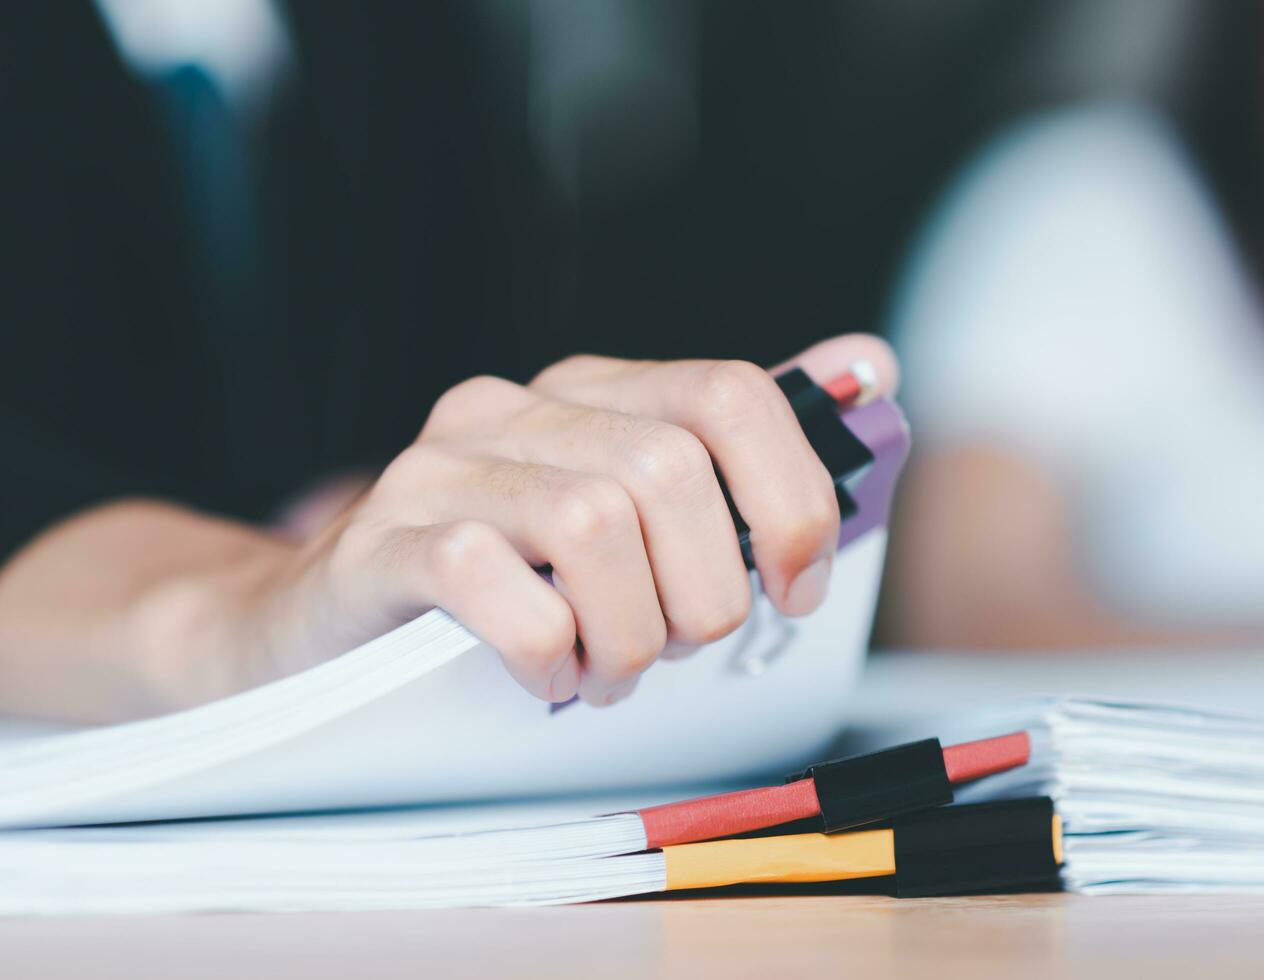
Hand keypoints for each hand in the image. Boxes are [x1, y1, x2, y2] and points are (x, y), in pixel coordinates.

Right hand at [248, 334, 897, 706]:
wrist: (312, 632)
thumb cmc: (503, 586)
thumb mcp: (628, 520)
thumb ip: (741, 454)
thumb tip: (871, 369)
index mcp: (593, 392)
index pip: (730, 393)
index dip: (790, 499)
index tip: (793, 590)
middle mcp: (517, 410)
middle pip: (670, 472)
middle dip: (705, 591)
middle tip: (677, 647)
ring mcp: (440, 471)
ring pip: (591, 523)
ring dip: (629, 633)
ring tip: (609, 673)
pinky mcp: (378, 545)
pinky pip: (490, 582)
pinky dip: (545, 652)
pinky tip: (545, 678)